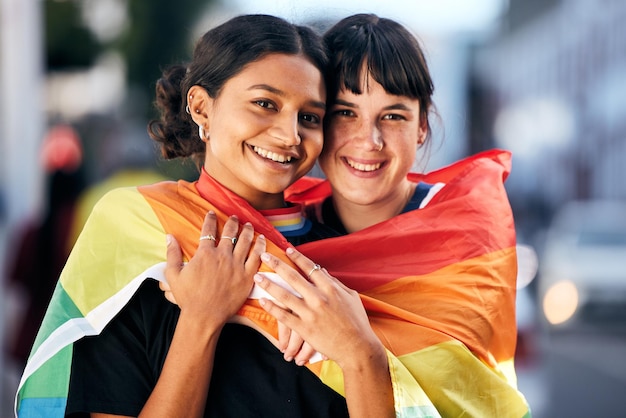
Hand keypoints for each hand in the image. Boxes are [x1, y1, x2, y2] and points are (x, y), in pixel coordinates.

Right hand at [164, 211, 265, 328]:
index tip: (212, 213)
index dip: (210, 219)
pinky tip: (262, 239)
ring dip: (247, 230)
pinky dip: (260, 246)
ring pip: (245, 241)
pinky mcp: (247, 276)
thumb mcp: (173, 275)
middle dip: (233, 222)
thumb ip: (172, 254)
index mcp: (205, 254)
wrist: (204, 316)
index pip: (208, 231)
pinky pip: (257, 257)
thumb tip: (169, 236)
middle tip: (235, 217)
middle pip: (230, 233)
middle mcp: (222, 256)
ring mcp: (236, 266)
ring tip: (249, 224)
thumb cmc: (188, 297)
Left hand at [254, 248, 383, 368]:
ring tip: (257, 276)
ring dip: (269, 284)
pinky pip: (284, 316)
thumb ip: (336, 284)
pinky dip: (272, 307)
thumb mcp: (351, 297)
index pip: (310, 268)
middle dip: (277, 264)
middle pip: (293, 277)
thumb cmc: (357, 322)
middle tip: (265, 255)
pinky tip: (263, 300)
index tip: (287, 250)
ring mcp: (310, 313)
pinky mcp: (304, 328)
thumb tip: (323, 271)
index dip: (297, 257)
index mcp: (330, 288)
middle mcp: (318, 298)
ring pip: (284, 295)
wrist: (357, 347)